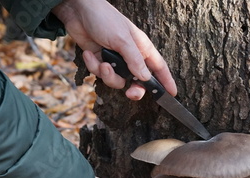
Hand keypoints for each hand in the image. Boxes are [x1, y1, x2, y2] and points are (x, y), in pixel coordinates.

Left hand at [52, 0, 176, 99]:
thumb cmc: (105, 19)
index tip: (172, 94)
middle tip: (130, 93)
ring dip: (108, 75)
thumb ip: (135, 61)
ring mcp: (116, 60)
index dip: (166, 81)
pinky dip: (93, 65)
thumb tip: (145, 78)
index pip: (159, 68)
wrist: (78, 11)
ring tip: (103, 63)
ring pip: (117, 81)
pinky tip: (89, 53)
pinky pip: (101, 73)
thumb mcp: (123, 40)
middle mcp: (131, 56)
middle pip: (139, 81)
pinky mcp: (101, 61)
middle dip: (134, 89)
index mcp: (142, 49)